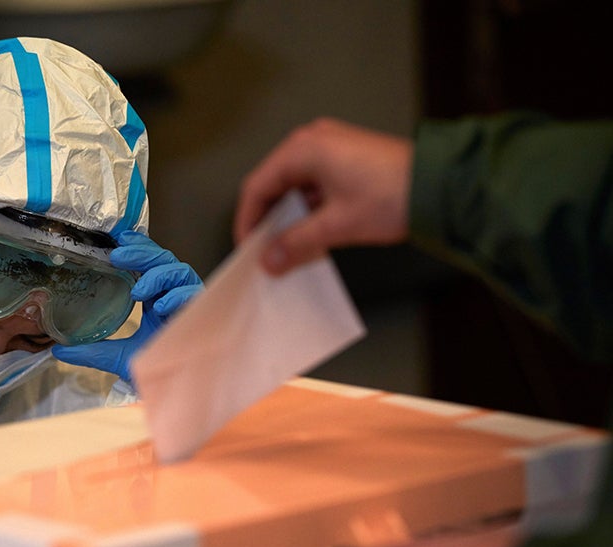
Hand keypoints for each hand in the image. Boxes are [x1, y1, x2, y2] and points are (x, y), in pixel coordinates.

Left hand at [52, 231, 202, 382]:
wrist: (176, 389)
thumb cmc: (155, 368)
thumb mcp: (118, 357)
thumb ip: (92, 351)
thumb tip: (57, 350)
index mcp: (156, 298)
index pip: (148, 263)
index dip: (137, 247)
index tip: (118, 238)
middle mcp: (173, 294)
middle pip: (161, 259)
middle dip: (142, 253)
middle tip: (118, 255)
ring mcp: (188, 301)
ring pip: (178, 270)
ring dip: (156, 274)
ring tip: (137, 289)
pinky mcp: (202, 312)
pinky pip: (193, 293)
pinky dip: (177, 295)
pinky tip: (159, 305)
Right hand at [234, 118, 413, 273]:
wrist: (443, 185)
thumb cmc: (391, 196)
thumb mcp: (336, 225)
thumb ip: (295, 243)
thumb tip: (268, 262)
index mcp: (303, 149)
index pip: (257, 186)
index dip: (247, 220)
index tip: (248, 249)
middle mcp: (312, 141)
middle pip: (273, 184)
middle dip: (268, 219)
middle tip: (265, 251)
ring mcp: (331, 147)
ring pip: (294, 186)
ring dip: (289, 216)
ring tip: (287, 248)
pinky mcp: (347, 158)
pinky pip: (314, 184)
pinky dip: (308, 208)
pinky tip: (310, 234)